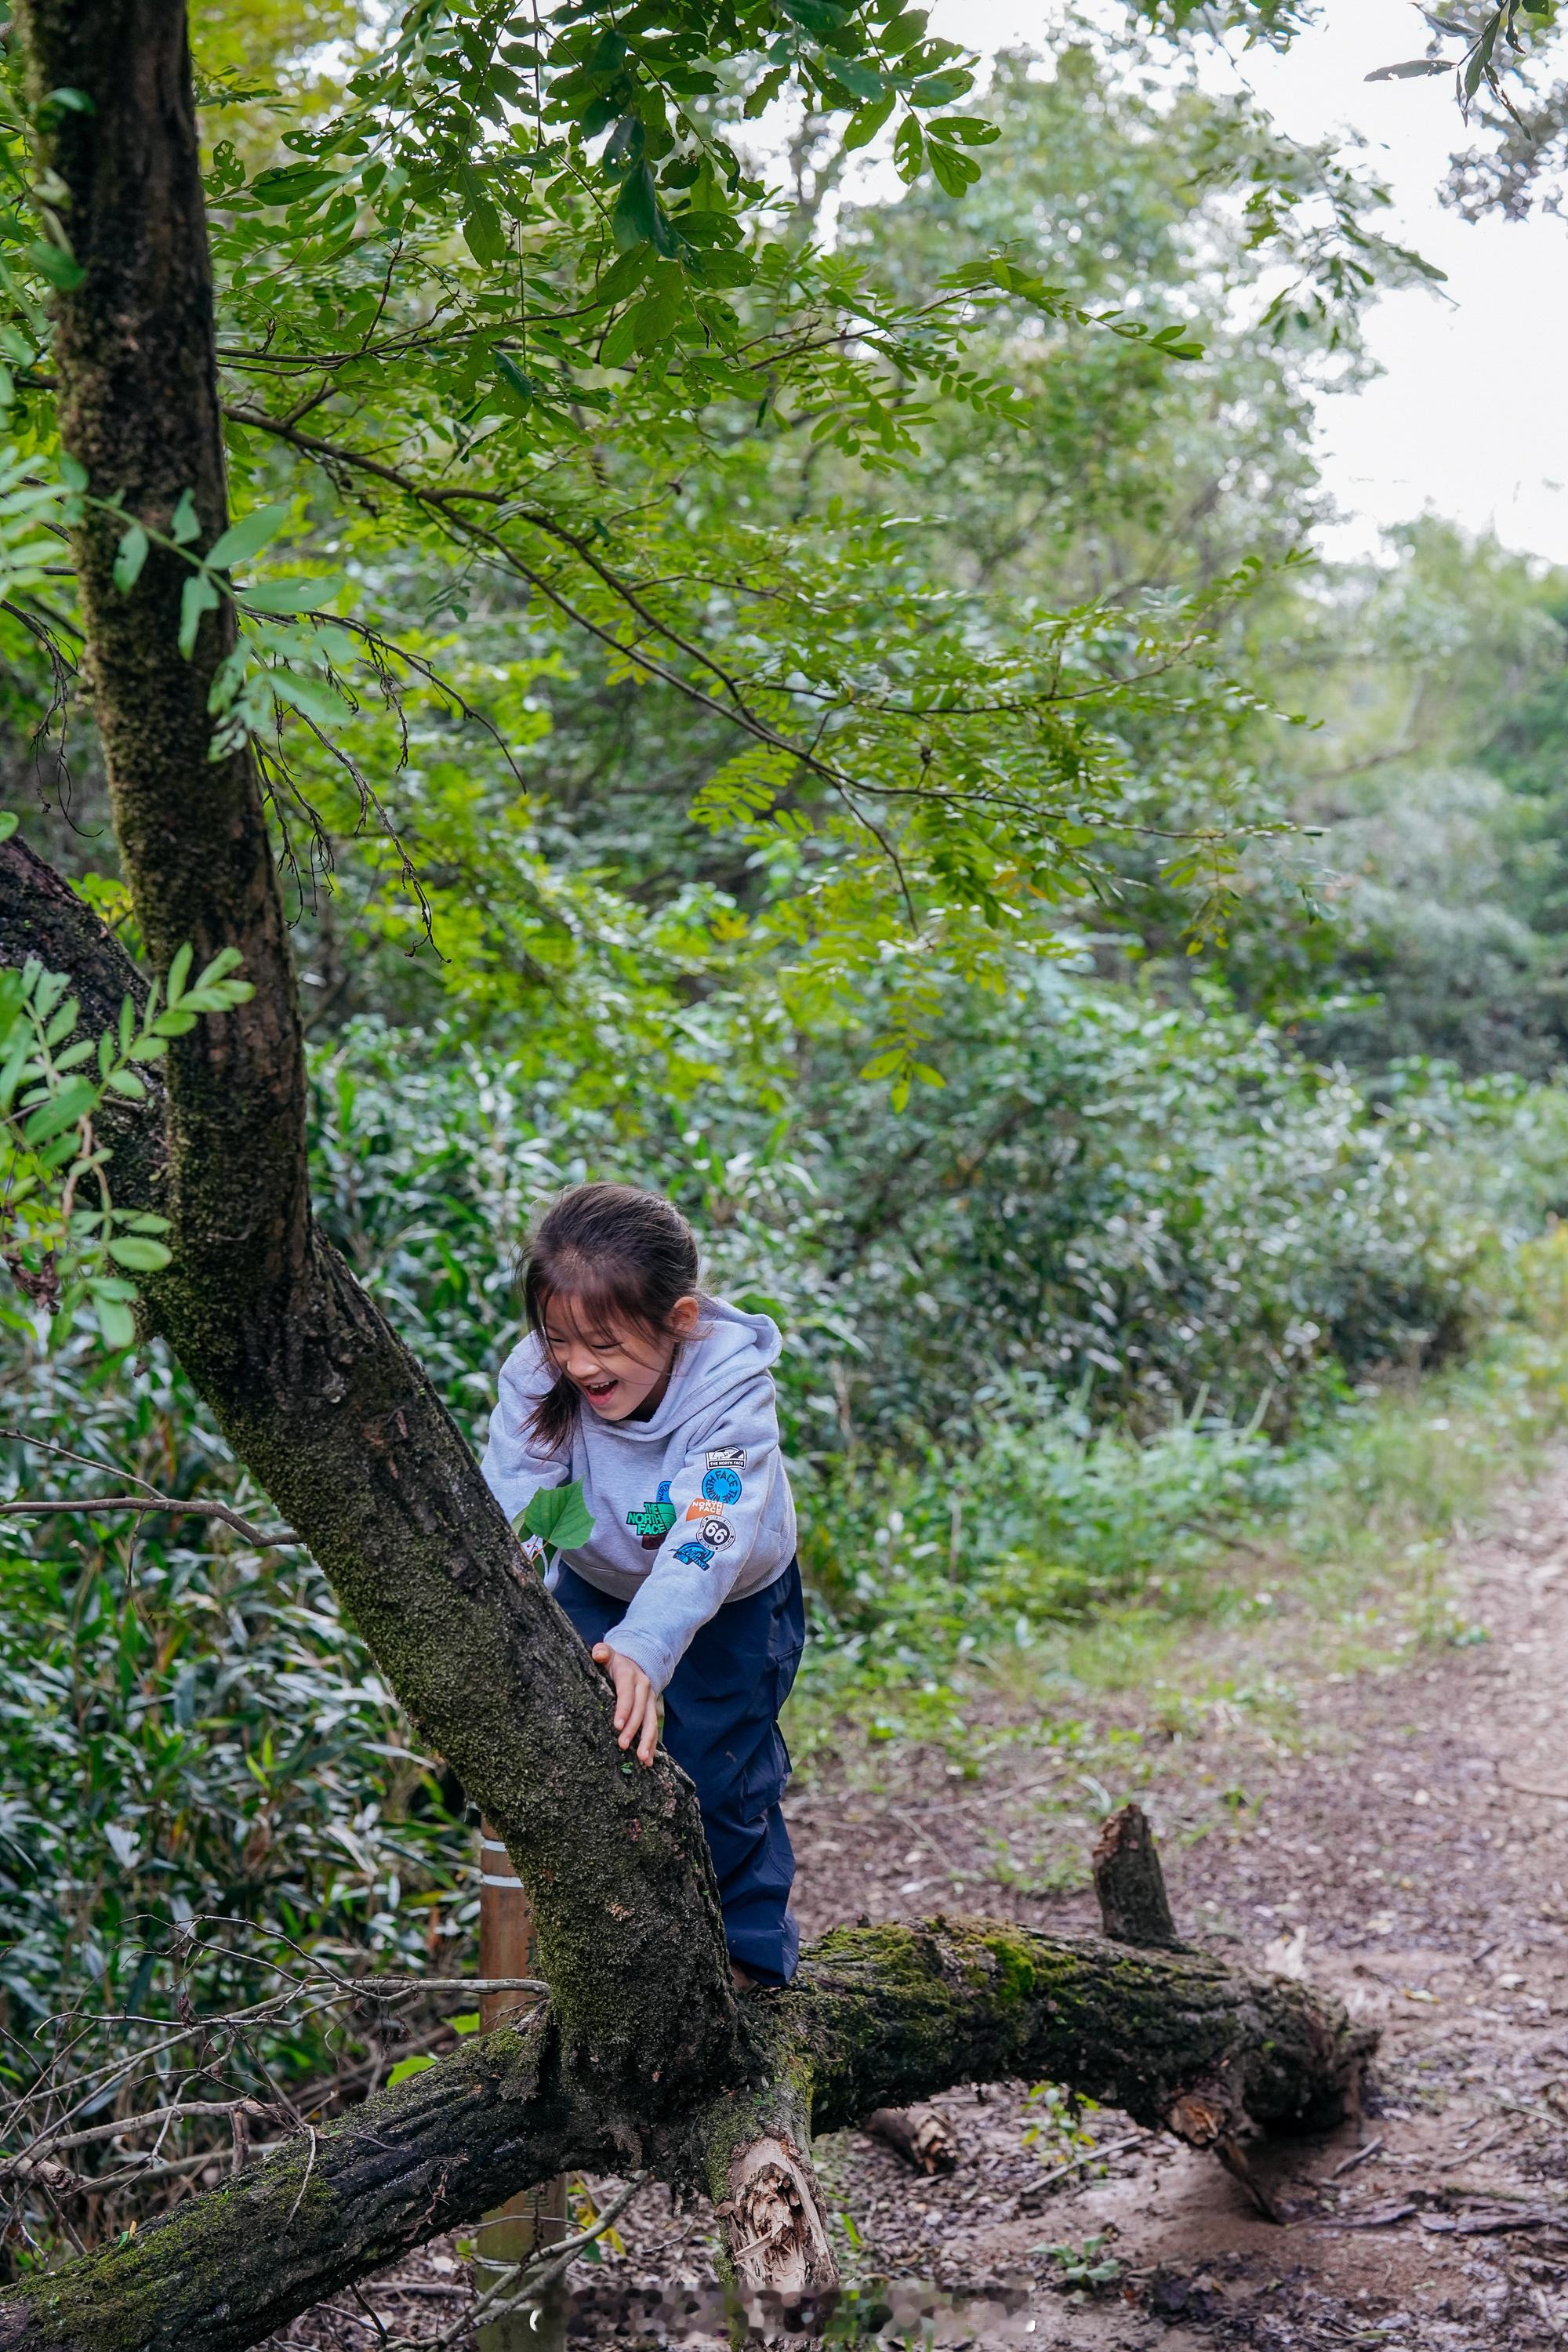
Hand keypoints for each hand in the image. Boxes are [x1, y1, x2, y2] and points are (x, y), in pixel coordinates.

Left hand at [592, 1643, 658, 1765]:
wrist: (636, 1661)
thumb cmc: (614, 1662)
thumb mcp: (608, 1653)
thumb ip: (602, 1652)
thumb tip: (598, 1654)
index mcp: (630, 1675)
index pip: (627, 1694)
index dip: (623, 1710)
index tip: (617, 1726)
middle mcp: (643, 1688)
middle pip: (640, 1711)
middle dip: (633, 1730)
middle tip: (623, 1746)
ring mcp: (650, 1700)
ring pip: (650, 1722)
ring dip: (647, 1741)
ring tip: (642, 1759)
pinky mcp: (651, 1710)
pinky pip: (653, 1729)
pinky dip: (652, 1745)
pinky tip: (648, 1761)